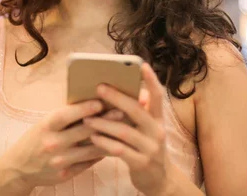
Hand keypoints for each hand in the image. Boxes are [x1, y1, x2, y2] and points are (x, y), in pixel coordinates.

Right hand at [0, 100, 124, 189]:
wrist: (19, 168)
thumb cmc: (35, 139)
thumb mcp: (43, 124)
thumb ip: (63, 117)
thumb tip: (89, 103)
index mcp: (46, 127)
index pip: (66, 116)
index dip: (83, 109)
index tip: (100, 102)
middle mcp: (53, 144)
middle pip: (83, 131)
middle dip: (104, 121)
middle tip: (122, 112)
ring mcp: (60, 161)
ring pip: (91, 149)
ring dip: (109, 138)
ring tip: (124, 129)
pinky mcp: (67, 174)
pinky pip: (89, 162)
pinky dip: (102, 153)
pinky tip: (114, 145)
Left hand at [83, 63, 172, 194]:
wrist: (159, 181)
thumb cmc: (146, 148)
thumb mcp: (148, 129)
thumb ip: (139, 112)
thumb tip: (127, 90)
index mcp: (158, 119)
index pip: (158, 96)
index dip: (151, 80)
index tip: (142, 65)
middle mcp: (157, 131)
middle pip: (137, 110)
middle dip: (117, 98)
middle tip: (99, 88)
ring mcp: (150, 148)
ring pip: (124, 131)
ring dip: (104, 123)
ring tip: (87, 118)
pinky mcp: (141, 164)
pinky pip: (120, 150)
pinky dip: (105, 143)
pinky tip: (93, 137)